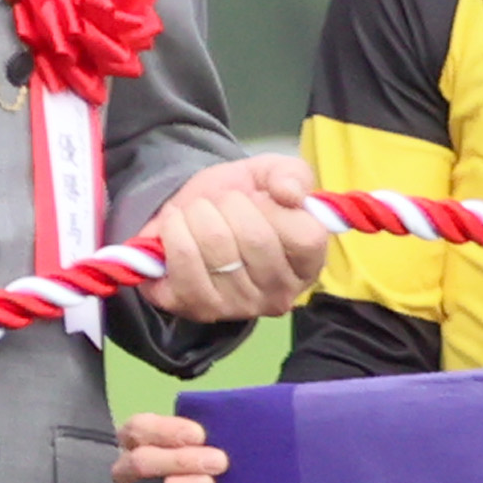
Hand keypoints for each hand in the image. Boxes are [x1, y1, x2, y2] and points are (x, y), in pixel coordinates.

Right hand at [112, 405, 223, 482]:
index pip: (138, 429)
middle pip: (139, 462)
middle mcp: (131, 474)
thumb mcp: (218, 448)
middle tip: (219, 463)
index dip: (165, 430)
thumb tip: (240, 426)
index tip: (201, 435)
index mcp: (142, 445)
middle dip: (179, 460)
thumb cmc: (221, 472)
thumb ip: (221, 435)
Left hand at [138, 153, 331, 325]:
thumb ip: (290, 175)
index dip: (275, 208)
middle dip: (228, 204)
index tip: (258, 198)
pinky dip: (174, 232)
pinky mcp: (197, 308)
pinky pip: (184, 263)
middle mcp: (280, 294)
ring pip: (216, 246)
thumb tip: (289, 193)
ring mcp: (239, 307)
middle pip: (255, 238)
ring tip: (196, 212)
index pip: (305, 237)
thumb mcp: (270, 175)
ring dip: (197, 214)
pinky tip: (176, 227)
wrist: (189, 217)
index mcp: (308, 265)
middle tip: (219, 203)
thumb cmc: (239, 201)